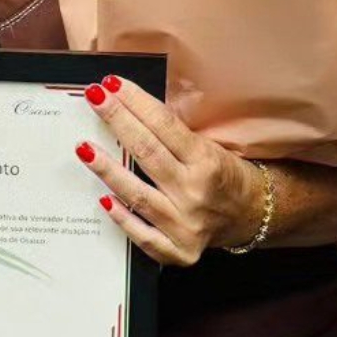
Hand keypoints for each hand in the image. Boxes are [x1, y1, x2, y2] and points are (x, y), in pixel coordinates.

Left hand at [73, 75, 264, 267]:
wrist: (252, 215)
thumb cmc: (224, 175)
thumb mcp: (207, 148)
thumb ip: (172, 136)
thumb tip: (129, 110)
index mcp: (206, 161)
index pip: (164, 125)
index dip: (135, 102)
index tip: (111, 84)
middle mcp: (196, 193)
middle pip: (147, 152)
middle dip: (117, 121)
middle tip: (94, 99)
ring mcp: (187, 225)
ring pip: (138, 195)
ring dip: (108, 169)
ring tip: (84, 148)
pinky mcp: (180, 251)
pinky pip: (143, 235)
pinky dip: (122, 218)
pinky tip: (103, 199)